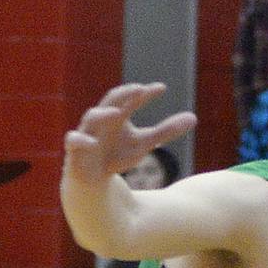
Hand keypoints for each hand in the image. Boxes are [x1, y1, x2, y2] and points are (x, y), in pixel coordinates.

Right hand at [64, 83, 195, 186]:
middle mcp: (101, 120)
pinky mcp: (75, 151)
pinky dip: (81, 141)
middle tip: (139, 89)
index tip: (161, 88)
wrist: (93, 179)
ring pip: (91, 119)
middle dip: (123, 95)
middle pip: (110, 102)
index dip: (144, 93)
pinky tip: (92, 143)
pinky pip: (74, 142)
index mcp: (117, 115)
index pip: (130, 99)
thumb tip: (194, 117)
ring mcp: (87, 133)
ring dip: (103, 114)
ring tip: (117, 113)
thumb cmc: (117, 155)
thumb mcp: (144, 143)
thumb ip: (166, 130)